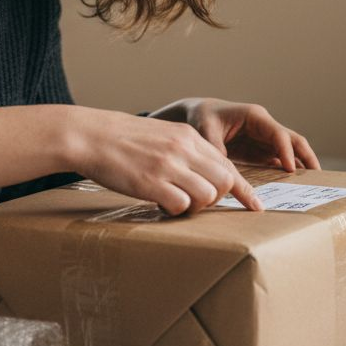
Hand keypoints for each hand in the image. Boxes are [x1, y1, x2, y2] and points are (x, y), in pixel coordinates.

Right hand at [67, 107, 262, 215]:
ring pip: (207, 196)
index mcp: (188, 136)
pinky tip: (160, 204)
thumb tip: (204, 174)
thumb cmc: (122, 138)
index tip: (254, 204)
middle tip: (196, 202)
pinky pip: (181, 205)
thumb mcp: (162, 134)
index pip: (227, 164)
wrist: (90, 135)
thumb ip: (185, 150)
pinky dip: (175, 210)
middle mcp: (183, 148)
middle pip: (224, 182)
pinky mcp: (152, 182)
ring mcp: (169, 165)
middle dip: (217, 199)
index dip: (242, 188)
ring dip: (196, 207)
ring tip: (175, 203)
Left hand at [149, 98, 320, 171]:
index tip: (291, 170)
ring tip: (313, 184)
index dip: (286, 151)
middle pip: (294, 140)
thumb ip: (217, 150)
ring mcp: (264, 138)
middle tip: (318, 177)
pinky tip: (293, 186)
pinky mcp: (260, 149)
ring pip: (290, 151)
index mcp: (255, 117)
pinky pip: (278, 160)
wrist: (196, 114)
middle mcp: (264, 126)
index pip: (278, 134)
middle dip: (306, 157)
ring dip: (301, 165)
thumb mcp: (206, 132)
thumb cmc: (201, 118)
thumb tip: (227, 172)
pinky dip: (287, 171)